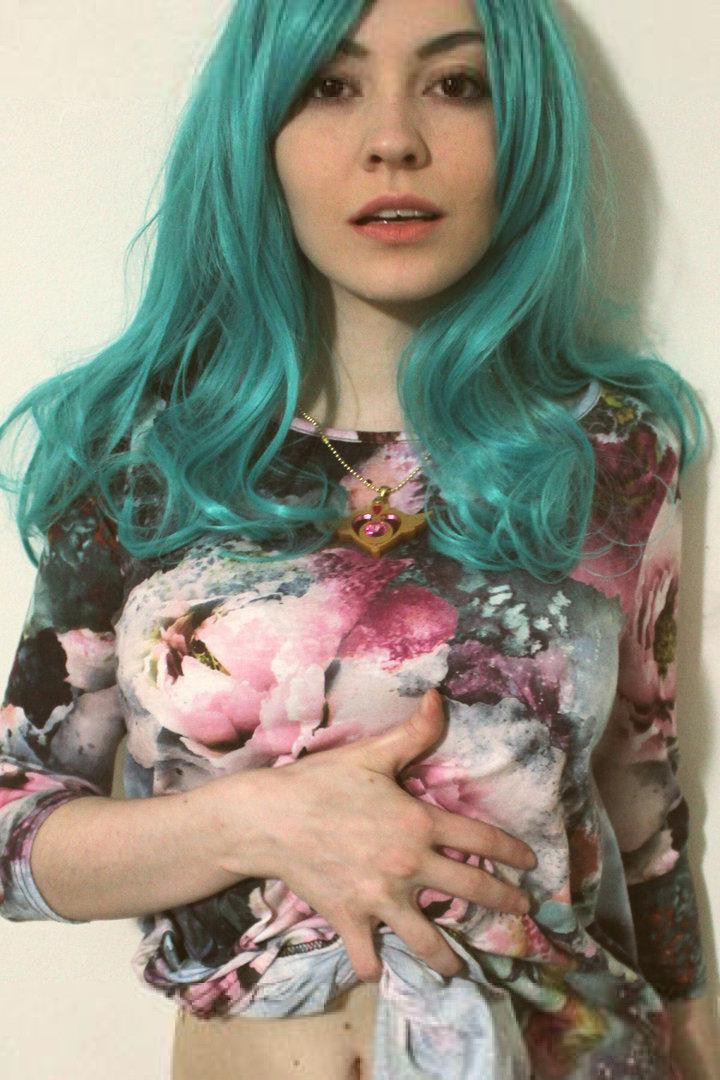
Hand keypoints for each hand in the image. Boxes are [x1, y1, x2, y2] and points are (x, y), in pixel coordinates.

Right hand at [229, 689, 535, 982]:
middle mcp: (409, 866)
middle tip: (522, 910)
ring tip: (461, 968)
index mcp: (419, 823)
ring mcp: (380, 899)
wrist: (269, 818)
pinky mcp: (350, 920)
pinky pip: (368, 956)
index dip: (513, 851)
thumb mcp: (371, 754)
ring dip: (449, 959)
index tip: (531, 863)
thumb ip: (413, 732)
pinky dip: (373, 966)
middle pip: (472, 890)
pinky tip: (379, 970)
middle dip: (505, 902)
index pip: (482, 839)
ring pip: (428, 940)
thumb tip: (440, 696)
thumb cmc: (321, 781)